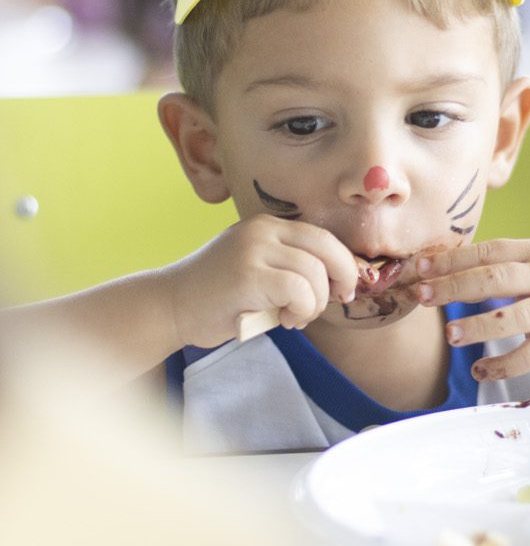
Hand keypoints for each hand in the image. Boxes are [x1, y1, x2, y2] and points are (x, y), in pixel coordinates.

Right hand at [167, 214, 358, 349]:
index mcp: (267, 225)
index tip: (341, 290)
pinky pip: (299, 289)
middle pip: (327, 249)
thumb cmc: (218, 297)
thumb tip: (340, 281)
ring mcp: (254, 249)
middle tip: (333, 302)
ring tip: (292, 317)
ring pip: (315, 273)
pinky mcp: (248, 274)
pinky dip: (300, 310)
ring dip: (313, 304)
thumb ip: (289, 266)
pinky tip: (282, 320)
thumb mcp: (256, 268)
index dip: (342, 264)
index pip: (323, 237)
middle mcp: (262, 230)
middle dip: (341, 279)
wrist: (170, 306)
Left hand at [416, 239, 529, 381]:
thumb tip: (447, 268)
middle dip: (455, 287)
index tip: (420, 268)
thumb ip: (506, 263)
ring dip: (477, 326)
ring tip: (450, 335)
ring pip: (512, 318)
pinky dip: (503, 366)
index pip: (488, 251)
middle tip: (424, 296)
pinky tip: (480, 371)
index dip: (452, 260)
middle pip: (495, 279)